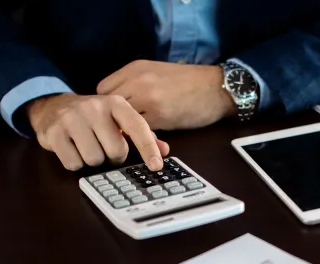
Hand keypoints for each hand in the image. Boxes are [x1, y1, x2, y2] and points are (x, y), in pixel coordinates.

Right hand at [26, 93, 169, 170]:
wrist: (53, 107)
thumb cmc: (93, 119)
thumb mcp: (117, 120)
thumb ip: (141, 135)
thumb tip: (164, 150)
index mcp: (115, 104)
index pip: (137, 127)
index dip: (148, 148)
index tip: (156, 166)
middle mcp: (95, 108)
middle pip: (116, 151)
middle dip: (112, 157)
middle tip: (104, 148)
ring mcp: (73, 119)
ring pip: (94, 160)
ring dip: (92, 161)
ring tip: (86, 146)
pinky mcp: (55, 133)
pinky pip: (74, 164)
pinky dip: (75, 163)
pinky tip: (72, 149)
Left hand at [96, 61, 236, 129]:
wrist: (216, 87)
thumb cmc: (190, 83)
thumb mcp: (157, 73)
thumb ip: (135, 84)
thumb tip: (118, 106)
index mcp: (135, 68)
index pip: (103, 89)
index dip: (107, 106)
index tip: (114, 116)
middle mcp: (137, 80)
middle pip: (108, 107)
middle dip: (112, 120)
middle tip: (121, 131)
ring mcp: (147, 97)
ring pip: (122, 120)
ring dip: (126, 131)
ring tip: (136, 137)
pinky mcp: (160, 115)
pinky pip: (140, 131)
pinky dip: (143, 138)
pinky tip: (152, 139)